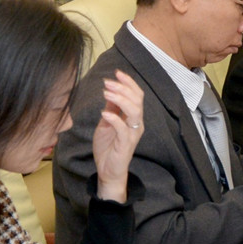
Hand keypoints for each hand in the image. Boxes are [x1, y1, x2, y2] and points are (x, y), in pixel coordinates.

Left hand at [89, 72, 144, 203]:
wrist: (107, 170)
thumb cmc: (108, 147)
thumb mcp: (106, 124)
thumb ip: (111, 110)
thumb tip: (110, 92)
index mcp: (133, 118)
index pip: (137, 95)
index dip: (129, 83)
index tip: (117, 73)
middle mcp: (137, 124)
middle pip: (137, 100)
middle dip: (124, 88)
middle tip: (108, 82)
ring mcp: (133, 134)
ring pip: (134, 111)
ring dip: (120, 99)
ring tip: (107, 92)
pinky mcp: (126, 144)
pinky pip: (123, 128)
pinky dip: (114, 118)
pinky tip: (104, 113)